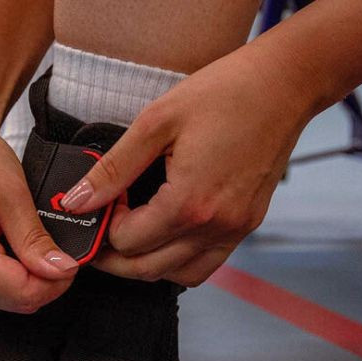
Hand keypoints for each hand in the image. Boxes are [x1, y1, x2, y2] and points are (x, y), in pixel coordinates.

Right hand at [0, 111, 77, 312]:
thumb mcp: (11, 192)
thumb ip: (35, 239)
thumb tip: (61, 271)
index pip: (21, 293)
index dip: (55, 280)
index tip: (72, 258)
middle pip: (13, 300)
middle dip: (43, 278)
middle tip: (56, 244)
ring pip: (4, 296)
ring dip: (27, 274)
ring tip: (29, 236)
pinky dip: (11, 269)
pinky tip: (13, 241)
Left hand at [60, 51, 309, 285]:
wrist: (285, 83)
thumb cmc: (224, 93)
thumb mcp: (156, 122)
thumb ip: (112, 169)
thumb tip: (76, 201)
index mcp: (189, 202)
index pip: (128, 242)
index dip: (103, 228)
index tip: (99, 205)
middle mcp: (215, 226)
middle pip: (147, 269)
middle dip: (113, 258)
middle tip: (97, 233)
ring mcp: (235, 230)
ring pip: (177, 275)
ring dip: (145, 264)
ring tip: (128, 236)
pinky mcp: (246, 225)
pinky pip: (206, 265)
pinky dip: (177, 262)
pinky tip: (163, 237)